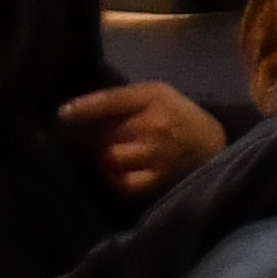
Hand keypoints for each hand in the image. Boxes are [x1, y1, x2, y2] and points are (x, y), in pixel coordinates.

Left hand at [60, 80, 226, 198]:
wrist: (216, 146)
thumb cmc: (178, 116)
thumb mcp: (158, 95)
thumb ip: (124, 100)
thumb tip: (79, 111)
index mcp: (153, 96)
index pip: (108, 101)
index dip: (81, 109)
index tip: (61, 115)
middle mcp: (154, 124)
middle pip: (103, 132)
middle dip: (86, 137)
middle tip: (77, 140)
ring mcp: (156, 154)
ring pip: (108, 158)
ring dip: (101, 158)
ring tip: (102, 157)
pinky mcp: (158, 180)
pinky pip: (120, 182)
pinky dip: (114, 178)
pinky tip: (117, 173)